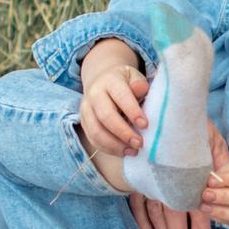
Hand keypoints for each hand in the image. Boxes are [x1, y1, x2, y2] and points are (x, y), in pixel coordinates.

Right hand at [78, 38, 148, 156]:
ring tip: (133, 151)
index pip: (120, 96)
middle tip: (139, 143)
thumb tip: (141, 89)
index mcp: (110, 80)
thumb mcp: (134, 77)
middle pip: (105, 116)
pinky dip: (108, 149)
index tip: (145, 125)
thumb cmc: (125, 82)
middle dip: (123, 133)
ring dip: (115, 145)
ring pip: (96, 131)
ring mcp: (86, 109)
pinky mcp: (84, 122)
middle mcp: (94, 94)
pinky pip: (93, 139)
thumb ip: (139, 84)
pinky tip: (123, 151)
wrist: (102, 81)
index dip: (132, 111)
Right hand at [126, 124, 228, 228]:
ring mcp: (150, 178)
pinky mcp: (138, 177)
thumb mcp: (211, 140)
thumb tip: (226, 186)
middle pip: (173, 214)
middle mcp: (167, 178)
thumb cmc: (190, 125)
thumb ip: (219, 164)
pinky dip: (143, 222)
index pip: (195, 206)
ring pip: (156, 212)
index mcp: (187, 171)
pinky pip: (137, 203)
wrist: (162, 106)